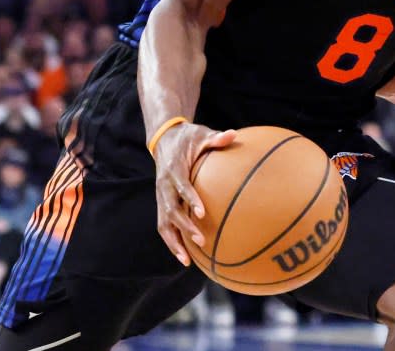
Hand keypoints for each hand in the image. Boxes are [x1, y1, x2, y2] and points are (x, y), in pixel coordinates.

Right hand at [152, 122, 235, 265]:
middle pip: (170, 210)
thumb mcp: (201, 134)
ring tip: (187, 260)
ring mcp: (161, 196)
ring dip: (174, 242)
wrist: (165, 139)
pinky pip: (164, 226)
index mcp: (174, 168)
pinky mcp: (161, 203)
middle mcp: (163, 185)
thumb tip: (233, 134)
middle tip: (200, 239)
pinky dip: (172, 242)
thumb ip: (216, 138)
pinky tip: (185, 257)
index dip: (189, 199)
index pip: (180, 186)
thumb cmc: (188, 137)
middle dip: (184, 226)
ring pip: (163, 223)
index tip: (202, 213)